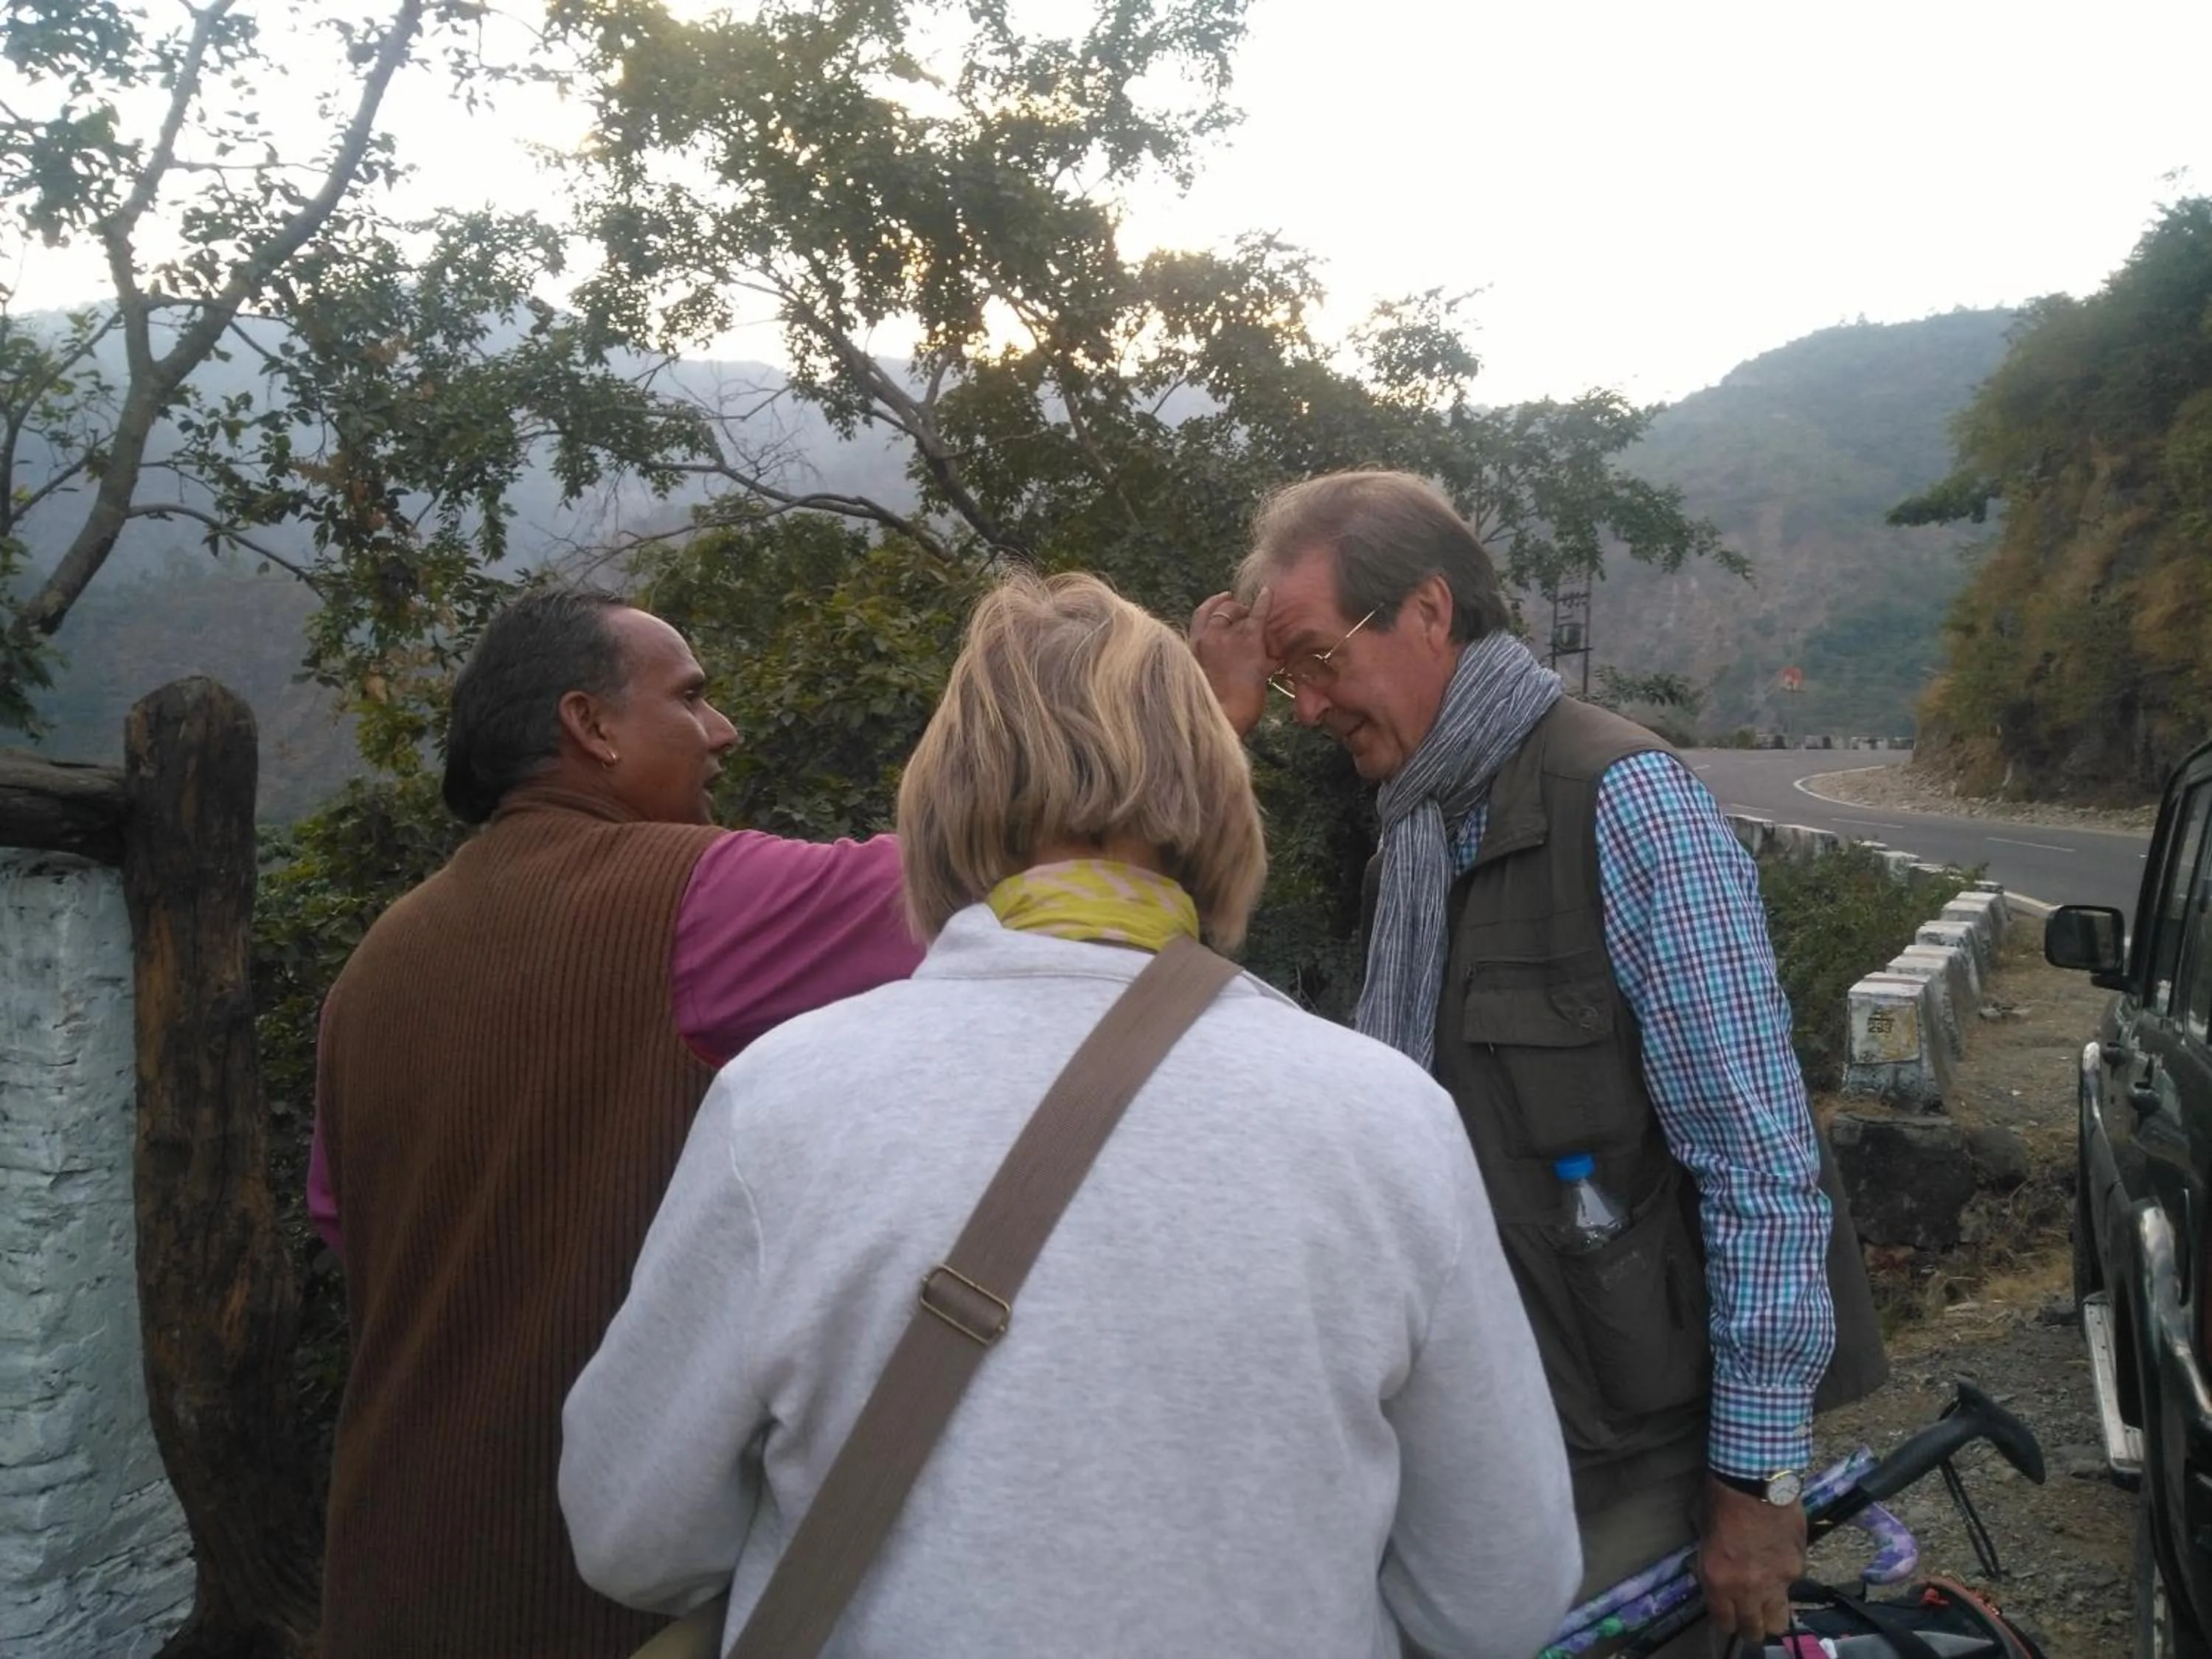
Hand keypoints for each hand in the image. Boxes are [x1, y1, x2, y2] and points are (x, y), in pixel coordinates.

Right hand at [1187, 586, 1273, 738]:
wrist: (1224, 719)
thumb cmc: (1212, 714)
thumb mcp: (1199, 689)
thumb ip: (1207, 674)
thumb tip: (1217, 674)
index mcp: (1192, 650)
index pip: (1200, 617)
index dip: (1211, 606)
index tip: (1220, 601)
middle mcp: (1206, 639)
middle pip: (1218, 610)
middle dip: (1231, 607)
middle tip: (1241, 609)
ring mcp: (1227, 638)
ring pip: (1237, 611)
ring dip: (1246, 612)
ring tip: (1254, 614)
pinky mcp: (1249, 642)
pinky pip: (1257, 615)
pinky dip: (1264, 602)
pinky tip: (1268, 593)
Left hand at [1695, 1476, 1804, 1641]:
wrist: (1757, 1478)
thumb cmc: (1721, 1499)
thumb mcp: (1703, 1534)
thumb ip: (1710, 1563)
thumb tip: (1715, 1577)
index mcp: (1719, 1580)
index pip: (1724, 1622)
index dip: (1724, 1621)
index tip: (1725, 1613)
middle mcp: (1749, 1588)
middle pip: (1754, 1630)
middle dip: (1749, 1627)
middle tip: (1747, 1615)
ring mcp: (1778, 1581)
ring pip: (1778, 1620)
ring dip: (1771, 1615)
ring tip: (1766, 1603)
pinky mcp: (1798, 1567)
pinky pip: (1791, 1587)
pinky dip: (1784, 1583)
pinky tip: (1777, 1564)